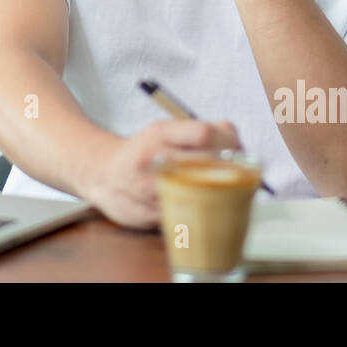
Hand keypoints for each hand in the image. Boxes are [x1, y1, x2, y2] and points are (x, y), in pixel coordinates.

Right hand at [80, 119, 242, 228]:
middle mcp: (152, 158)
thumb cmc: (143, 152)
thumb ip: (199, 132)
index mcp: (160, 133)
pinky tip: (210, 208)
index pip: (204, 134)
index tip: (242, 152)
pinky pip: (186, 215)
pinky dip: (203, 213)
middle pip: (205, 163)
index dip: (230, 144)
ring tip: (231, 191)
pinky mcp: (148, 215)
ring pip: (198, 194)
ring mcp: (149, 189)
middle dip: (231, 171)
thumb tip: (234, 137)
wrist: (102, 174)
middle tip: (244, 175)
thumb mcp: (166, 131)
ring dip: (221, 194)